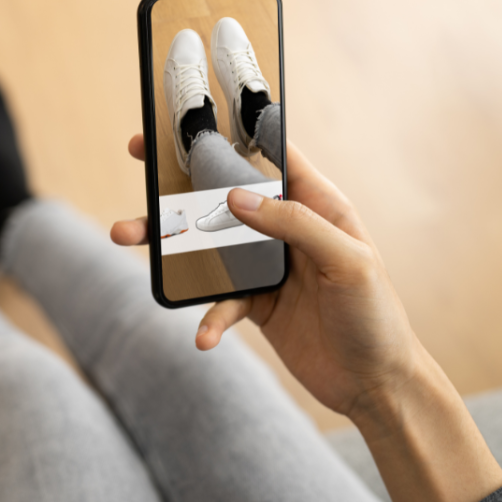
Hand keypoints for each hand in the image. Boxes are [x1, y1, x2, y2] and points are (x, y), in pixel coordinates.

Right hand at [113, 135, 501, 501]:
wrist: (375, 385)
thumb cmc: (376, 316)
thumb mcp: (349, 261)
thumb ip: (295, 224)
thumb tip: (236, 197)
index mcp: (316, 204)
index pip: (271, 154)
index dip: (233, 131)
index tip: (191, 116)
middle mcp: (285, 229)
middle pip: (223, 194)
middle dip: (179, 178)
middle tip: (138, 157)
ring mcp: (266, 266)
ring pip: (207, 244)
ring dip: (167, 244)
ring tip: (125, 236)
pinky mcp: (254, 303)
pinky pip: (219, 300)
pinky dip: (209, 317)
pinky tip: (205, 336)